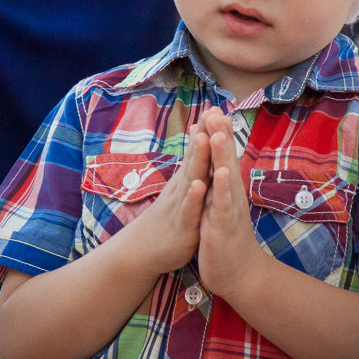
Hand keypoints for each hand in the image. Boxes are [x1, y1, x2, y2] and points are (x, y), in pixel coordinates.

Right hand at [133, 119, 210, 275]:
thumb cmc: (166, 219)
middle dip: (204, 135)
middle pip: (195, 158)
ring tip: (204, 138)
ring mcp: (181, 206)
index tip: (216, 107)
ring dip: (198, 159)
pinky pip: (189, 210)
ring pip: (191, 179)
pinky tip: (199, 185)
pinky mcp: (182, 226)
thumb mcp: (179, 190)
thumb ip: (189, 165)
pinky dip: (194, 197)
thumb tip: (197, 139)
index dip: (207, 130)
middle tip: (212, 112)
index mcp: (185, 181)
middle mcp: (182, 188)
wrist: (142, 251)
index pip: (197, 152)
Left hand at [197, 108, 263, 298]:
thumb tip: (215, 161)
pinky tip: (220, 174)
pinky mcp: (223, 226)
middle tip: (217, 110)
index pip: (222, 156)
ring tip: (218, 134)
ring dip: (223, 156)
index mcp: (227, 189)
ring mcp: (229, 209)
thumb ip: (218, 182)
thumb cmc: (227, 236)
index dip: (218, 132)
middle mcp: (232, 195)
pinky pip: (222, 206)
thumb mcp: (221, 205)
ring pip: (226, 178)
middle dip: (221, 135)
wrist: (239, 273)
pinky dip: (221, 190)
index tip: (213, 107)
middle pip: (226, 160)